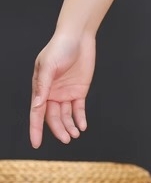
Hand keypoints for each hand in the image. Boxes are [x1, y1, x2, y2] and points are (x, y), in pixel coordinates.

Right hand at [30, 32, 95, 147]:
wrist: (78, 38)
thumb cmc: (59, 49)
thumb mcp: (48, 66)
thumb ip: (43, 86)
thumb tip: (37, 105)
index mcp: (40, 88)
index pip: (37, 113)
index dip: (36, 129)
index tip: (36, 144)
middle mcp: (52, 93)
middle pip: (53, 117)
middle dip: (58, 130)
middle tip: (67, 139)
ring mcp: (65, 93)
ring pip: (66, 115)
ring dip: (70, 126)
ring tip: (75, 135)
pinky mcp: (79, 91)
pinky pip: (78, 109)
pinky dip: (80, 118)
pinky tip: (82, 126)